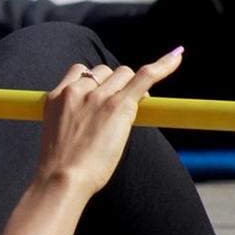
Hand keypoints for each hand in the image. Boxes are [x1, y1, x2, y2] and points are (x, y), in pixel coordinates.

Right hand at [35, 48, 184, 195]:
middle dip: (115, 84)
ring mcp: (98, 96)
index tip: (101, 95)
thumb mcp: (56, 135)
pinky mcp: (118, 105)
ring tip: (136, 107)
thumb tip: (90, 124)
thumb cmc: (60, 166)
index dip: (95, 81)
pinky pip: (145, 76)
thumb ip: (71, 120)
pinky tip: (178, 56)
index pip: (80, 71)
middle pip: (105, 71)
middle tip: (121, 109)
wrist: (62, 178)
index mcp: (57, 97)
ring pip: (123, 73)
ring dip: (131, 85)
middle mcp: (77, 90)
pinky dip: (164, 65)